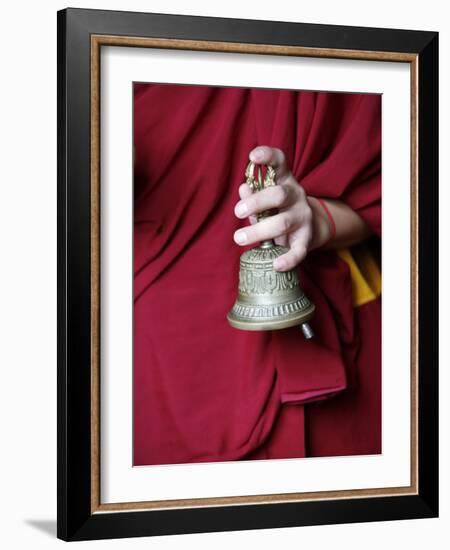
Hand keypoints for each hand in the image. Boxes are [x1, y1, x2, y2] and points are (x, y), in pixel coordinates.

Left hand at [233, 146, 330, 271]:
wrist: (308, 229)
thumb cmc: (277, 211)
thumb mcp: (264, 199)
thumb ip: (253, 195)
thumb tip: (243, 188)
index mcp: (284, 181)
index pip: (280, 162)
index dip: (268, 156)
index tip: (253, 156)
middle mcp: (296, 196)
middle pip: (279, 195)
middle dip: (256, 202)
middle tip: (237, 212)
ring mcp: (303, 217)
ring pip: (282, 222)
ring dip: (259, 231)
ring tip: (239, 238)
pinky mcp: (306, 239)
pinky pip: (299, 250)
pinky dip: (288, 259)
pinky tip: (276, 265)